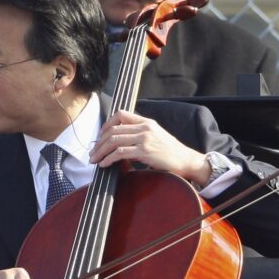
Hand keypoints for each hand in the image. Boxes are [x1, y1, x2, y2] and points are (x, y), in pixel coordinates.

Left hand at [89, 109, 209, 185]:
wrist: (186, 161)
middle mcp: (145, 128)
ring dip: (100, 151)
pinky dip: (108, 159)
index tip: (99, 136)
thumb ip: (137, 136)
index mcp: (146, 122)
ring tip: (94, 159)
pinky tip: (104, 164)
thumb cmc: (170, 152)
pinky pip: (120, 153)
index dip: (106, 124)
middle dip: (99, 142)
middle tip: (92, 153)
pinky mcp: (145, 151)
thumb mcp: (154, 137)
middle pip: (113, 130)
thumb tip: (116, 143)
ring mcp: (145, 139)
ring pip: (114, 141)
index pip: (120, 114)